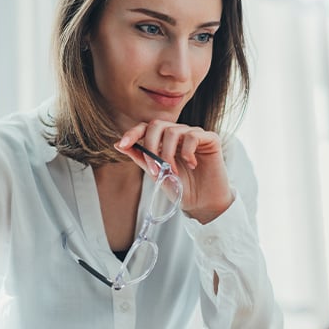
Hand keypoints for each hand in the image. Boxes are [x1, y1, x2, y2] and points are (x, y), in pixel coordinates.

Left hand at [115, 120, 233, 223]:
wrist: (202, 203)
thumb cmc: (181, 188)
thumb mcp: (156, 173)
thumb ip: (140, 157)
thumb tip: (118, 144)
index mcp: (164, 140)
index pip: (146, 128)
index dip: (133, 133)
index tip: (123, 144)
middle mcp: (179, 134)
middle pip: (157, 124)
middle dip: (150, 146)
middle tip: (154, 168)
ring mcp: (194, 134)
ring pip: (173, 131)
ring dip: (168, 154)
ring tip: (174, 172)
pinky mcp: (210, 138)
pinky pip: (193, 135)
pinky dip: (188, 152)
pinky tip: (192, 165)